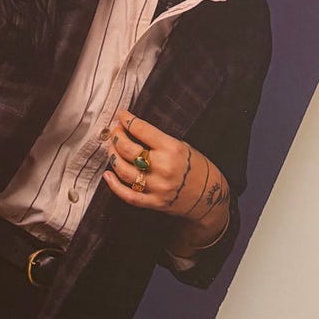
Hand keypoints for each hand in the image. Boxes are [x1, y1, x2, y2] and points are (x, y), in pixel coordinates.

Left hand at [102, 112, 230, 252]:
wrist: (210, 197)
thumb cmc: (198, 167)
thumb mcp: (183, 146)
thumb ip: (160, 141)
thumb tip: (134, 131)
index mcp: (172, 149)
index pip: (142, 130)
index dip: (127, 120)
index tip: (121, 115)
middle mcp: (163, 167)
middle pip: (129, 150)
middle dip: (118, 137)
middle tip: (115, 131)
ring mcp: (157, 187)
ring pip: (124, 171)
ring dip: (113, 157)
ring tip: (111, 148)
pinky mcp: (154, 202)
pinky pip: (128, 195)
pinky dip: (114, 186)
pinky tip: (107, 175)